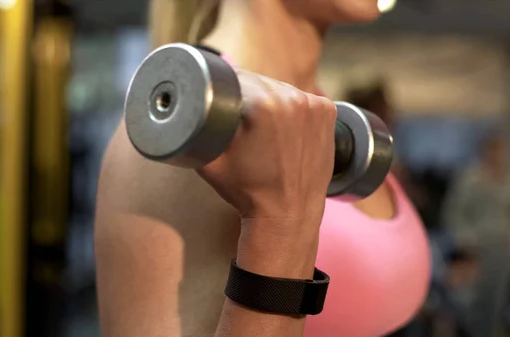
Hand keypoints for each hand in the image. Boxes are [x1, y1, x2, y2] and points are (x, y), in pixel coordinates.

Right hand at [198, 69, 336, 221]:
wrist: (287, 215)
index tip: (219, 97)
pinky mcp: (327, 112)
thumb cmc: (245, 190)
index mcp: (262, 105)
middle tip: (238, 114)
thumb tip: (182, 104)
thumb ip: (192, 128)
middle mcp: (292, 99)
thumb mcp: (208, 159)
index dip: (224, 84)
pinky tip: (283, 125)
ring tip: (261, 122)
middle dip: (246, 92)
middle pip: (259, 80)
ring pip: (280, 87)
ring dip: (269, 97)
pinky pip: (302, 97)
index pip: (236, 76)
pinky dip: (292, 106)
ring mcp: (313, 105)